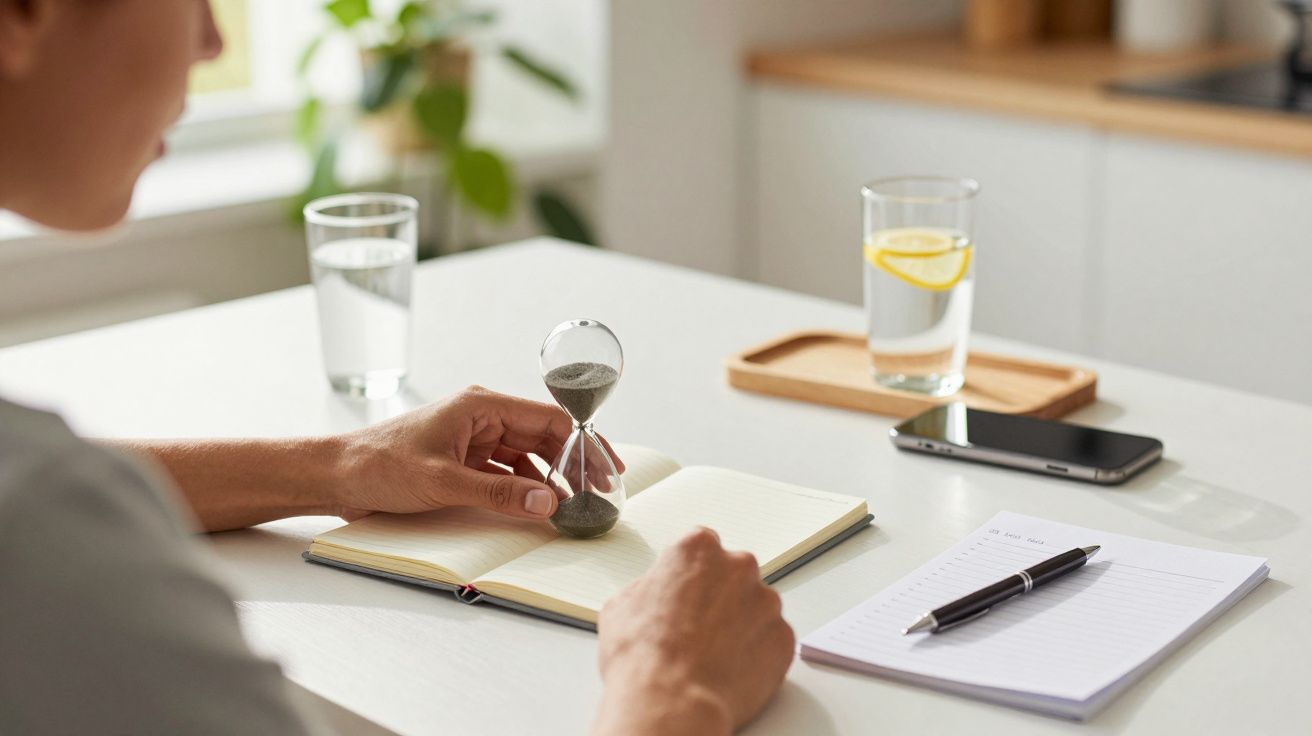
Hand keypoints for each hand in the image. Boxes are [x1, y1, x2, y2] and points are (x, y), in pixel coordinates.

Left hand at [333, 386, 624, 520]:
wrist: (336, 477)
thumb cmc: (379, 465)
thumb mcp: (443, 482)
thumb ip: (498, 493)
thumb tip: (549, 502)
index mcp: (481, 406)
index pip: (550, 420)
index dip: (584, 445)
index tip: (606, 470)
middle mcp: (482, 417)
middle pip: (545, 438)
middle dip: (574, 465)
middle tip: (601, 494)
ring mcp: (474, 439)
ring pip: (529, 457)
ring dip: (551, 480)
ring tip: (577, 505)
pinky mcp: (464, 461)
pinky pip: (506, 473)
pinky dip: (526, 489)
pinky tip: (540, 507)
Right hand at [592, 528, 794, 735]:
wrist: (671, 702)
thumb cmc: (644, 657)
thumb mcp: (621, 606)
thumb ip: (650, 587)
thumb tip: (655, 594)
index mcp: (697, 549)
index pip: (701, 548)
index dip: (690, 575)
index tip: (685, 594)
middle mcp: (738, 567)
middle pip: (733, 575)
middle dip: (720, 598)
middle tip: (697, 628)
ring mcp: (766, 603)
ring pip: (756, 608)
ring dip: (740, 625)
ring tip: (712, 655)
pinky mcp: (784, 638)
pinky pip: (772, 640)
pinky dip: (756, 653)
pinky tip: (731, 670)